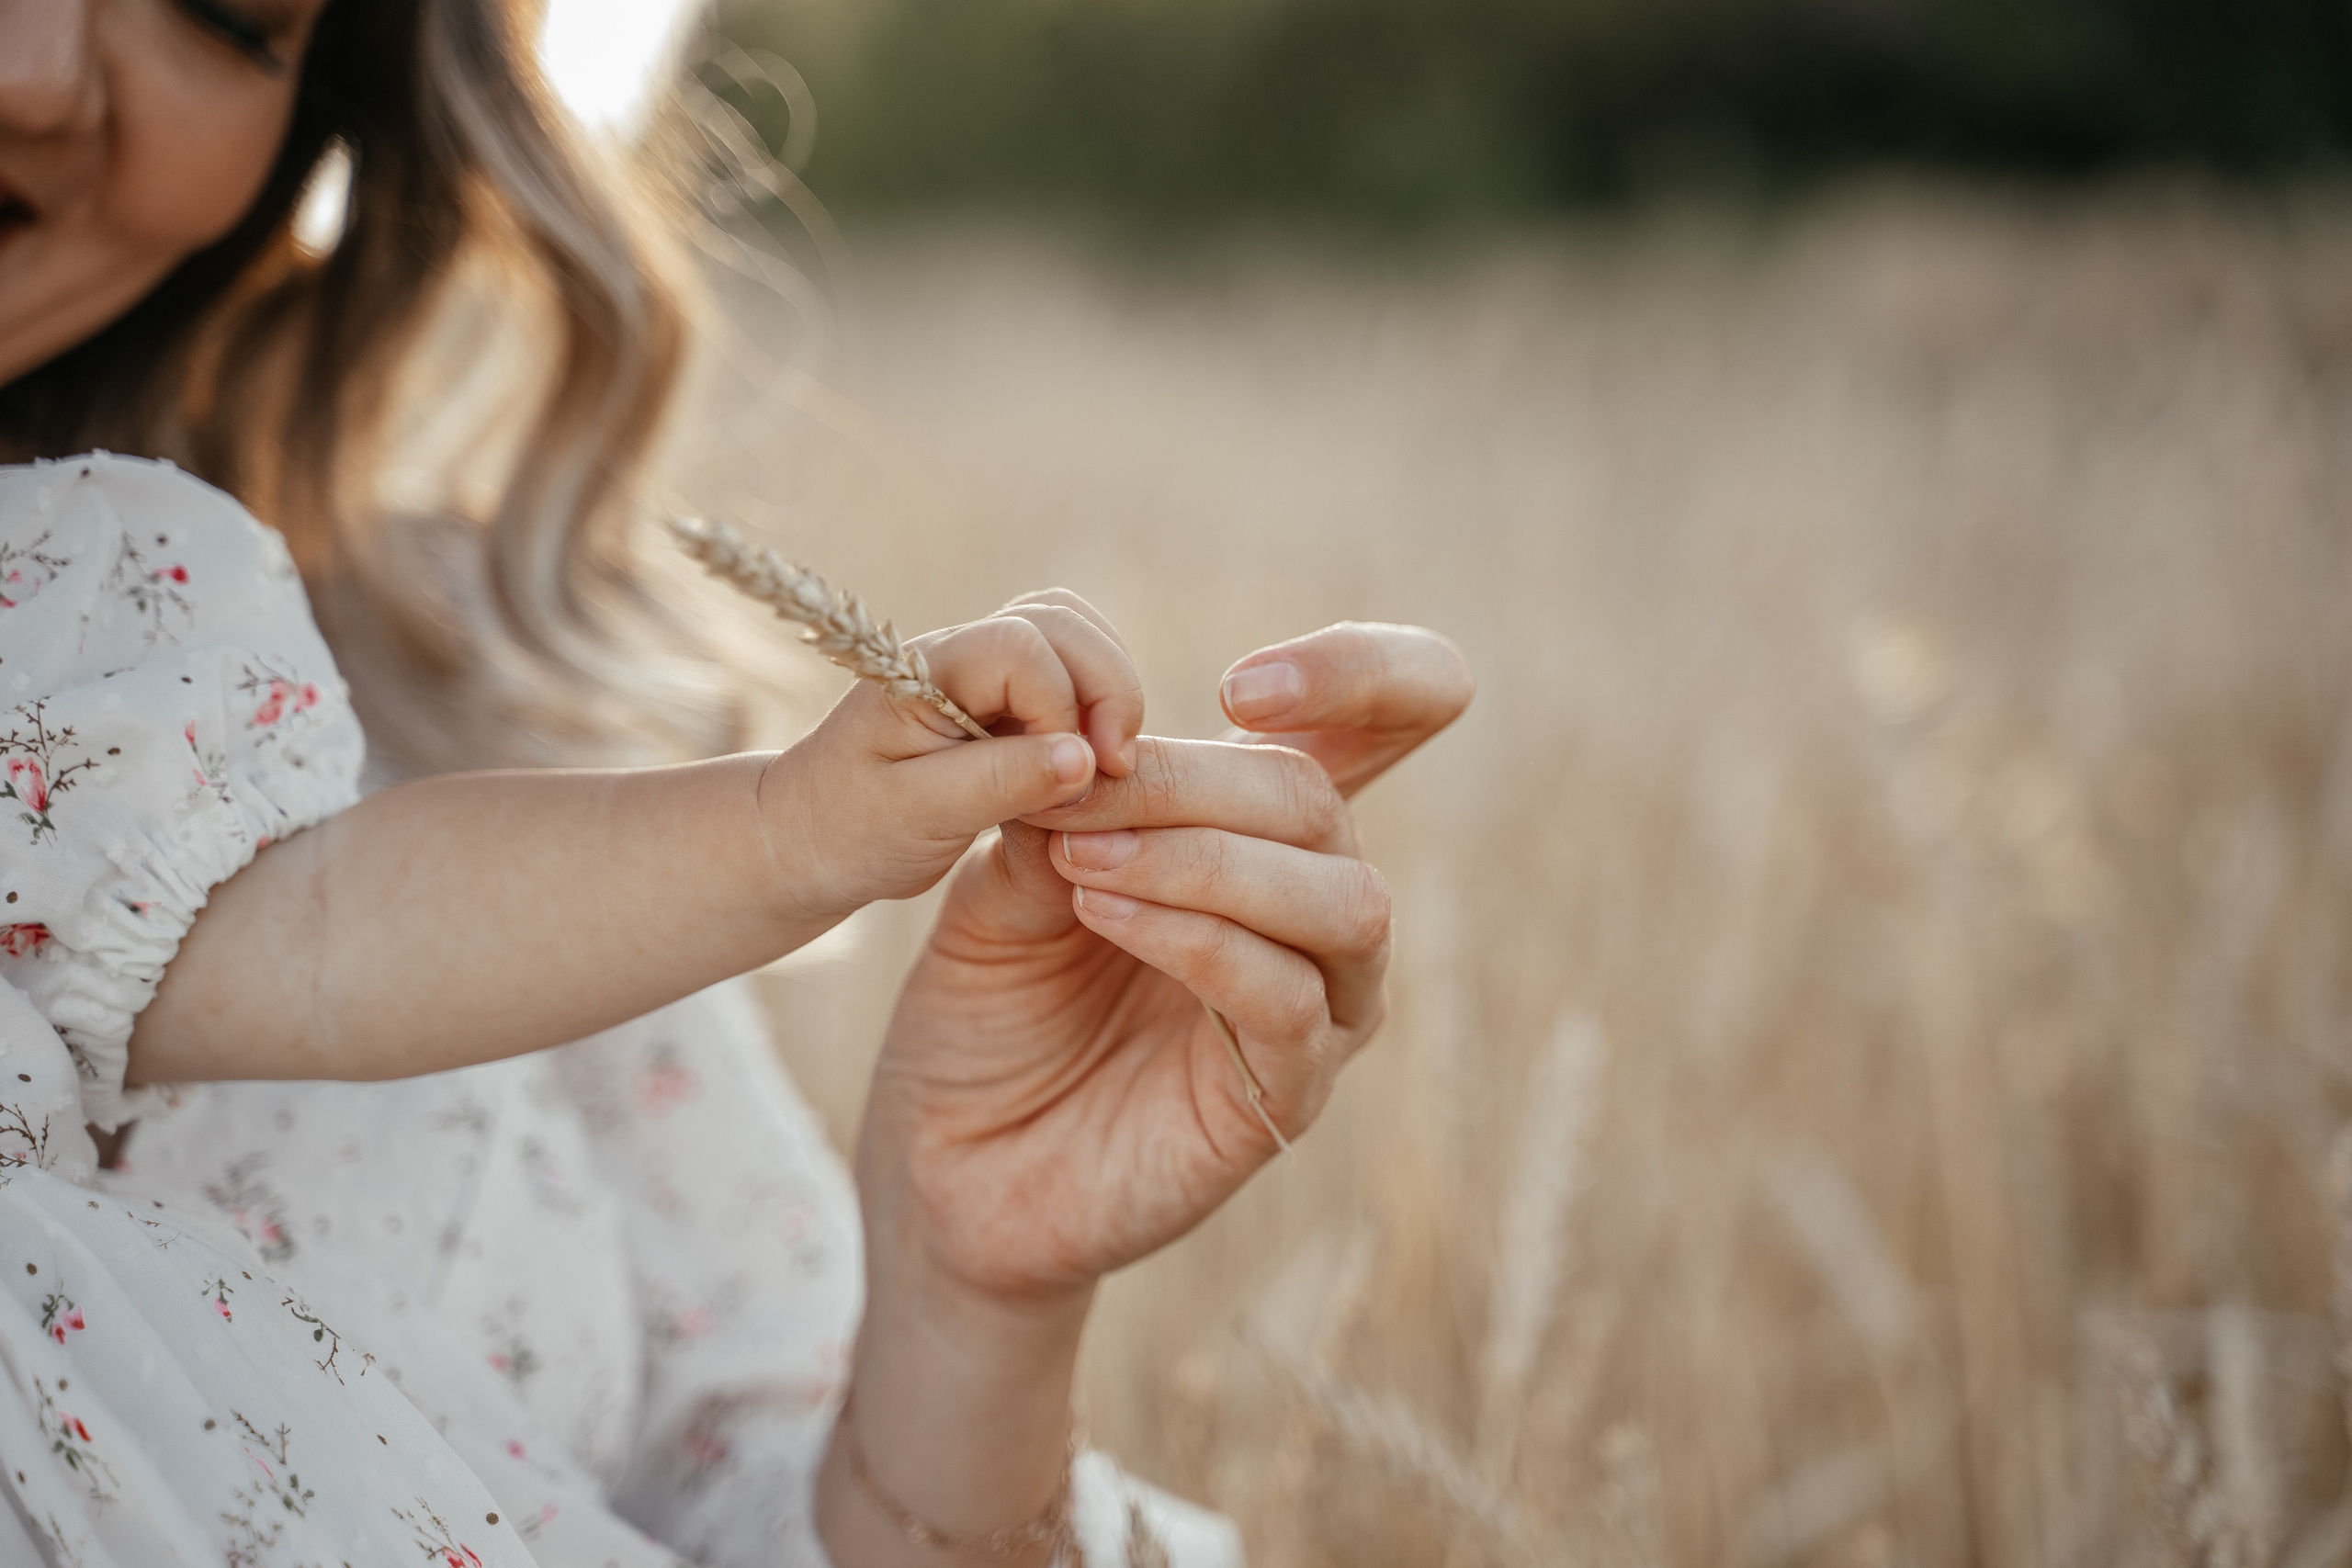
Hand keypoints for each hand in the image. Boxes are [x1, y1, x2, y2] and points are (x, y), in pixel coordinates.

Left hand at [756, 596, 1145, 926]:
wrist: (807, 838)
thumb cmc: (849, 829)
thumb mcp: (917, 816)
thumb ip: (1000, 782)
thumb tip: (1086, 759)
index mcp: (926, 670)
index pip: (1024, 649)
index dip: (1067, 707)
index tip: (1081, 777)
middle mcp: (959, 653)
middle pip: (1064, 622)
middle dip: (1108, 689)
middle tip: (1114, 767)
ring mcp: (984, 669)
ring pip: (1076, 635)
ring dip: (1109, 692)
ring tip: (1107, 762)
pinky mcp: (1004, 696)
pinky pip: (1071, 672)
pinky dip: (1097, 707)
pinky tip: (1089, 762)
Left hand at [820, 615, 1468, 1564]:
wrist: (945, 1168)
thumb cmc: (987, 1015)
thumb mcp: (1006, 882)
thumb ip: (1066, 808)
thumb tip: (1098, 745)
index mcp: (1261, 838)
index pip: (1389, 725)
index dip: (1363, 674)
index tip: (1241, 683)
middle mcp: (1310, 913)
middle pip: (1320, 800)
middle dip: (1193, 779)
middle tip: (1075, 787)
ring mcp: (1316, 1009)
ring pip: (1337, 897)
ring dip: (1204, 857)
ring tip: (1081, 861)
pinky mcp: (1288, 1095)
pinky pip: (1290, 999)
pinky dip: (1199, 940)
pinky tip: (1105, 915)